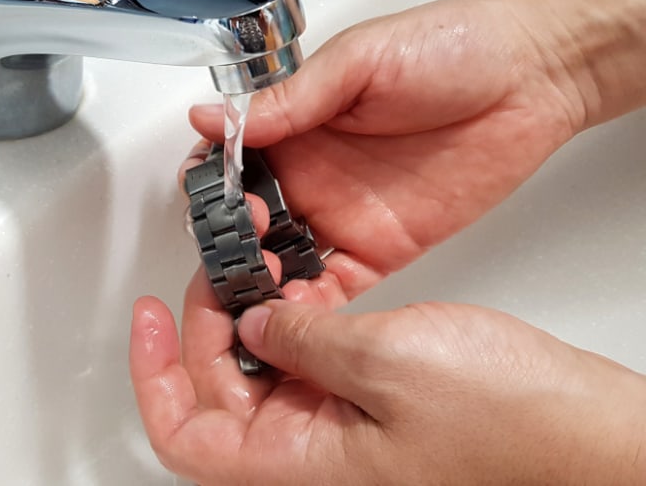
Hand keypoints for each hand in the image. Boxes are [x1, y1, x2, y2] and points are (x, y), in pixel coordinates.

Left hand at [130, 289, 645, 484]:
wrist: (583, 429)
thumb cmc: (512, 422)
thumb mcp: (385, 362)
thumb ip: (304, 340)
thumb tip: (258, 322)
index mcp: (301, 463)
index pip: (185, 433)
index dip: (154, 373)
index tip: (146, 317)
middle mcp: (313, 451)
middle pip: (217, 392)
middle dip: (206, 325)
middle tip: (215, 269)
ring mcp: (340, 425)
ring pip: (259, 372)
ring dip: (249, 317)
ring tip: (254, 266)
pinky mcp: (369, 399)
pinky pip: (305, 359)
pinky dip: (291, 319)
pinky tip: (298, 285)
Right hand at [186, 0, 584, 305]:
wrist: (529, 76)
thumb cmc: (447, 49)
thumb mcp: (357, 62)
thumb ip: (289, 101)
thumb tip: (212, 117)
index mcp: (297, 128)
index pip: (233, 167)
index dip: (212, 189)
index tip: (206, 205)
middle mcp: (313, 176)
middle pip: (251, 223)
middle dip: (232, 246)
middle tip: (235, 255)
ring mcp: (345, 216)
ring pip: (285, 263)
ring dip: (264, 282)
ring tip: (253, 296)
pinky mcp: (382, 248)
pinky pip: (336, 287)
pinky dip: (312, 308)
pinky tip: (296, 317)